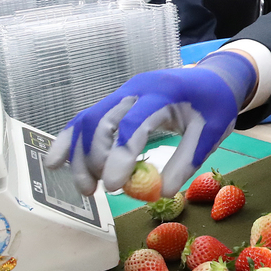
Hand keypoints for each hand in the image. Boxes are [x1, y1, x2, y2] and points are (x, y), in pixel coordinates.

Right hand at [45, 50, 257, 195]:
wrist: (213, 77)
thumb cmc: (215, 104)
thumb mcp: (212, 132)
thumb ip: (187, 160)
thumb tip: (163, 192)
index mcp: (163, 92)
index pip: (132, 123)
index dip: (119, 155)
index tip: (113, 187)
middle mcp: (136, 89)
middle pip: (102, 120)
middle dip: (95, 158)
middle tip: (100, 190)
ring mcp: (123, 92)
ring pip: (89, 120)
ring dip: (80, 155)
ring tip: (85, 189)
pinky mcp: (117, 100)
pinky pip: (87, 118)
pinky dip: (71, 140)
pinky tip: (56, 162)